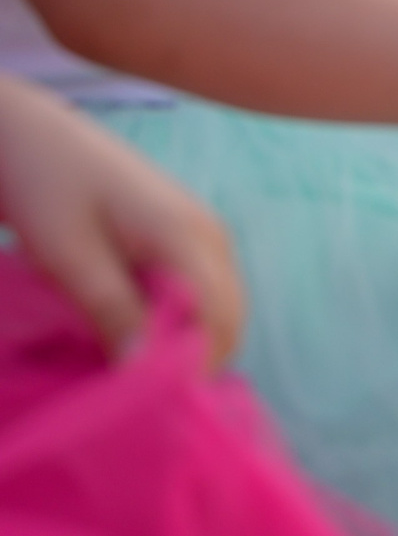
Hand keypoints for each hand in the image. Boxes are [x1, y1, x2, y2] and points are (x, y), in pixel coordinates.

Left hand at [0, 79, 240, 367]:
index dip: (193, 365)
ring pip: (214, 307)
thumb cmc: (46, 187)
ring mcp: (200, 232)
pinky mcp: (181, 235)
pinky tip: (127, 330)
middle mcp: (209, 234)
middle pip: (228, 316)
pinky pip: (195, 291)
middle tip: (133, 390)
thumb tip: (143, 373)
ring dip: (181, 340)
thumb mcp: (70, 255)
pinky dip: (172, 320)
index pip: (220, 317)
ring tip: (126, 363)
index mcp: (188, 234)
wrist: (32, 136)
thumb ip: (113, 309)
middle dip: (192, 357)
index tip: (145, 399)